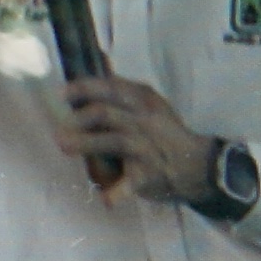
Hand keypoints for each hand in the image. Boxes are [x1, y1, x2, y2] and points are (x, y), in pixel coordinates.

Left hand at [60, 77, 218, 203]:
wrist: (199, 166)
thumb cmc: (166, 132)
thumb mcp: (150, 104)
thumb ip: (123, 89)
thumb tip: (98, 60)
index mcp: (144, 102)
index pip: (111, 89)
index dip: (84, 89)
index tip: (63, 93)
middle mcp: (143, 122)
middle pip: (105, 113)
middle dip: (79, 118)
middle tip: (61, 128)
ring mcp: (145, 148)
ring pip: (111, 141)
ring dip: (84, 143)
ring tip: (64, 146)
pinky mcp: (146, 175)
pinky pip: (128, 185)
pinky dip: (116, 193)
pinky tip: (105, 200)